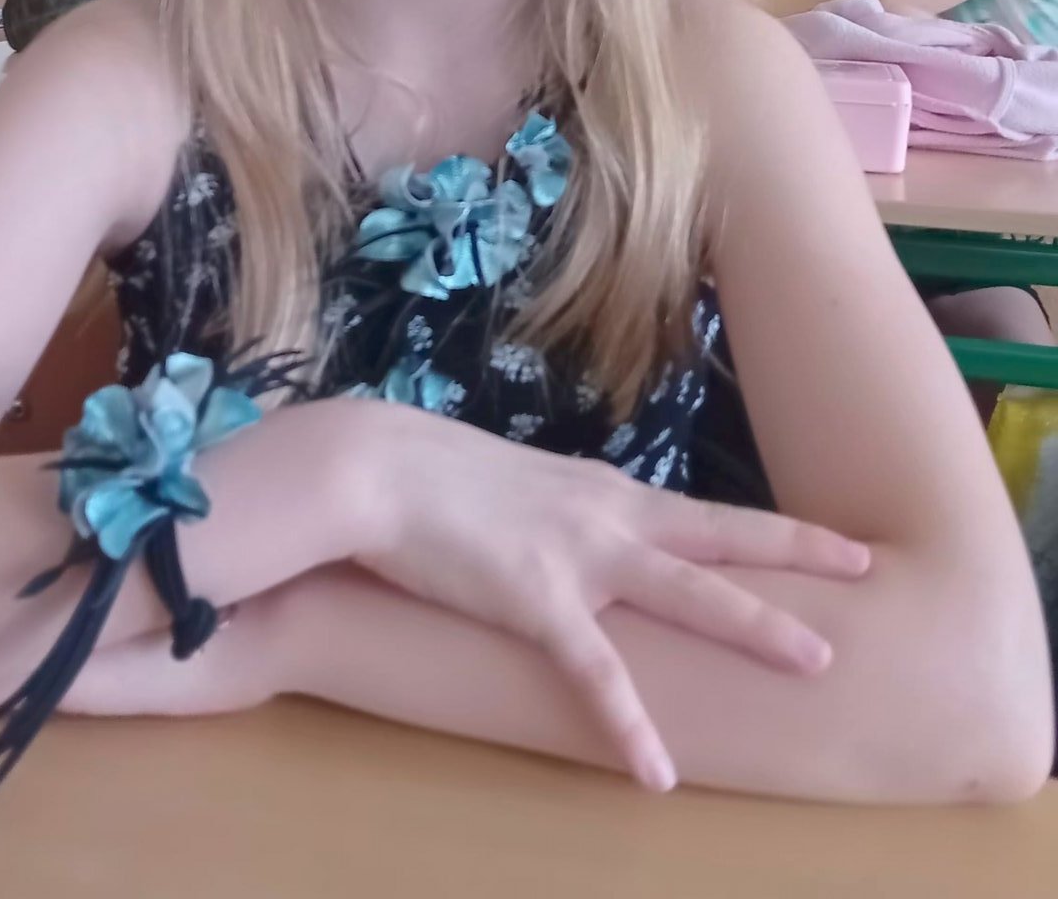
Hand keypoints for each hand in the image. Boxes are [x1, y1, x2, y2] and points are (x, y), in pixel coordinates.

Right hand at [360, 406, 868, 790]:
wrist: (378, 467)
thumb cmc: (433, 478)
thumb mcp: (517, 488)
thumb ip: (559, 514)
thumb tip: (577, 535)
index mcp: (603, 492)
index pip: (701, 513)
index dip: (764, 528)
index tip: (822, 537)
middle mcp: (609, 516)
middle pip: (722, 534)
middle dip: (797, 551)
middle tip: (863, 566)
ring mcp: (580, 555)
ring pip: (690, 592)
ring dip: (757, 625)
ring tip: (818, 661)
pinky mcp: (537, 600)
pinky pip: (595, 674)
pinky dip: (629, 726)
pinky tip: (656, 774)